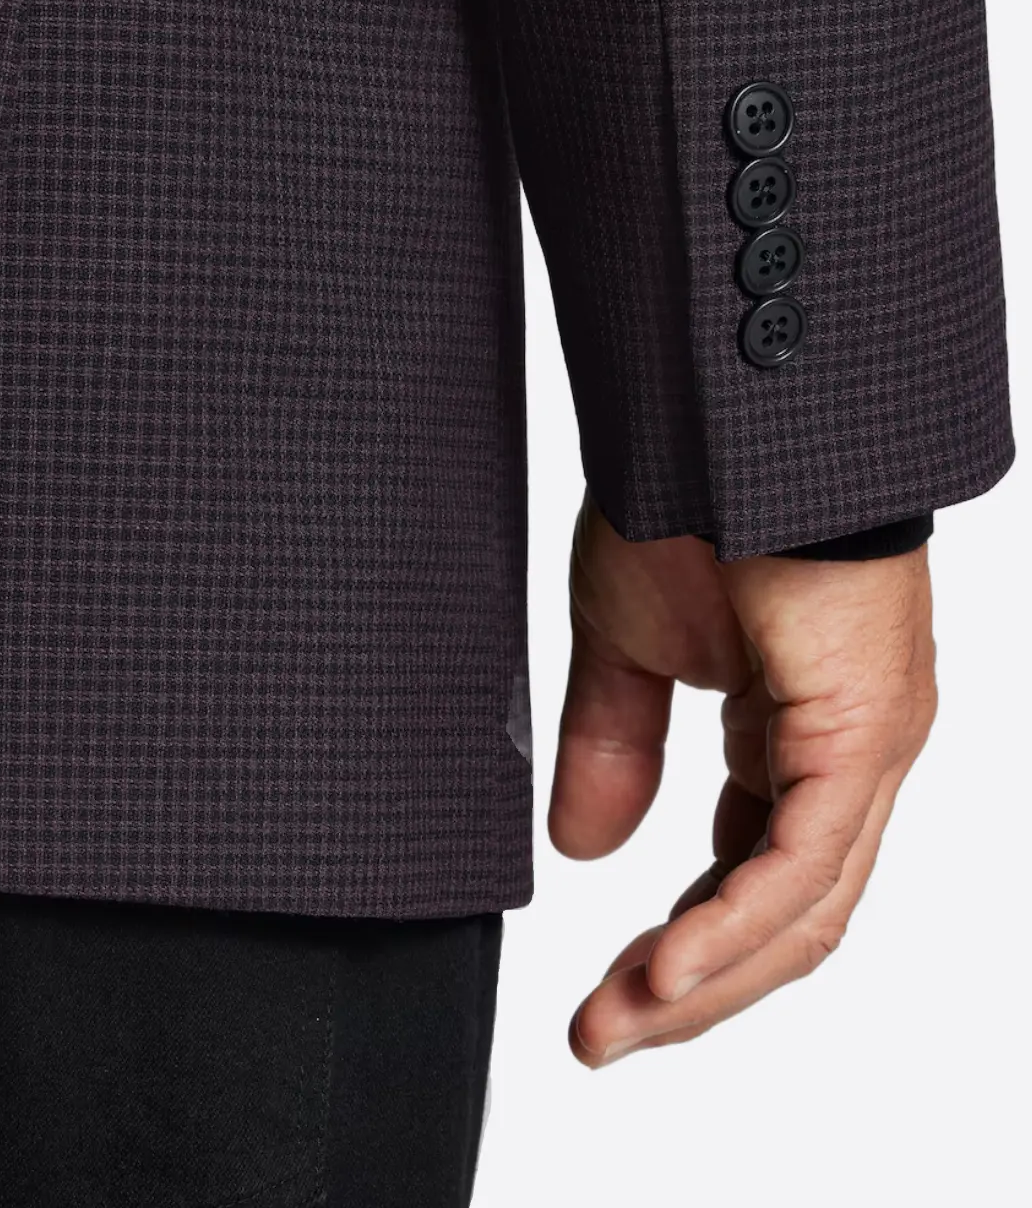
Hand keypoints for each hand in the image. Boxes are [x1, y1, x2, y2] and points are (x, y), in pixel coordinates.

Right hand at [553, 491, 936, 1065]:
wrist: (731, 413)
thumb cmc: (693, 498)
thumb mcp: (625, 643)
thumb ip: (613, 746)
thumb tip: (584, 851)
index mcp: (797, 737)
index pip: (752, 878)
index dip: (681, 946)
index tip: (603, 997)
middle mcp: (848, 757)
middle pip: (784, 919)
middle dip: (688, 991)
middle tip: (599, 1037)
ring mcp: (867, 747)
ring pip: (800, 910)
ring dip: (703, 981)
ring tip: (614, 1025)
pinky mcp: (862, 729)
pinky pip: (800, 861)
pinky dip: (728, 927)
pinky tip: (663, 974)